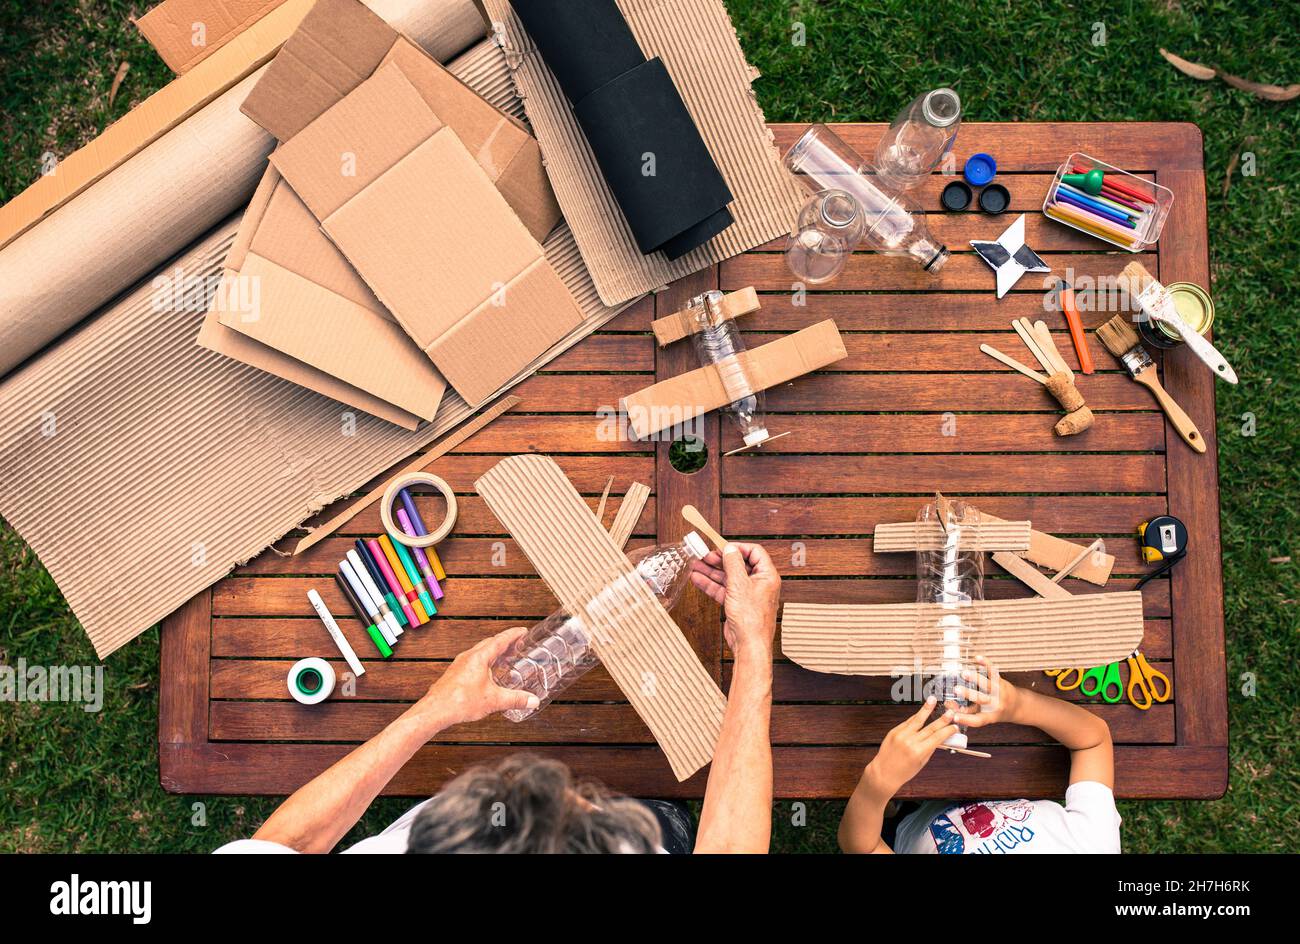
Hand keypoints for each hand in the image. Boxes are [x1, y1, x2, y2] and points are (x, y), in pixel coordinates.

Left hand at [412, 627, 537, 731]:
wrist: (436, 710)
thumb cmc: (459, 702)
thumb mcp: (494, 700)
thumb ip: (515, 700)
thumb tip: (532, 700)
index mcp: (479, 657)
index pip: (500, 640)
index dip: (513, 634)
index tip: (523, 631)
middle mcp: (468, 657)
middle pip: (490, 643)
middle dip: (505, 643)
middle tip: (517, 645)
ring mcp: (460, 665)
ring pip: (480, 652)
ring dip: (494, 653)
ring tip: (505, 659)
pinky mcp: (455, 674)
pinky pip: (473, 662)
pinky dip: (485, 662)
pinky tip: (488, 675)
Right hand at [690, 542, 779, 659]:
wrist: (749, 644)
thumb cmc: (751, 618)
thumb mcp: (739, 585)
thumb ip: (733, 564)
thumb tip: (730, 549)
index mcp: (767, 576)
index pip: (754, 552)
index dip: (738, 548)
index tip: (722, 546)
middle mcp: (759, 583)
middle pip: (739, 564)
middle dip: (720, 559)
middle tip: (705, 555)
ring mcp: (747, 594)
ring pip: (728, 577)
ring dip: (712, 571)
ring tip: (696, 565)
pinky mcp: (737, 604)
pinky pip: (723, 590)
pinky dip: (711, 584)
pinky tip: (698, 579)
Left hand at [865, 697, 958, 794]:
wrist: (883, 773)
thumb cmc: (904, 771)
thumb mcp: (922, 762)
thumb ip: (930, 748)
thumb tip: (940, 738)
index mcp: (919, 751)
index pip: (938, 738)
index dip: (948, 731)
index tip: (955, 727)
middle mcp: (910, 741)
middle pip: (930, 727)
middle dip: (942, 719)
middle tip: (950, 712)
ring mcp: (901, 735)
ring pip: (917, 720)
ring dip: (926, 709)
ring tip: (932, 699)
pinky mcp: (894, 731)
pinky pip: (907, 722)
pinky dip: (915, 717)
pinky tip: (922, 712)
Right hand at [951, 656, 1018, 727]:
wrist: (1018, 705)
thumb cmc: (996, 711)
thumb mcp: (984, 716)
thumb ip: (968, 712)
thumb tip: (949, 706)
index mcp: (990, 716)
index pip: (978, 720)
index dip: (965, 719)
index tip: (953, 716)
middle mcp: (996, 705)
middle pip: (982, 700)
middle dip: (969, 694)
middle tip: (956, 689)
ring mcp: (999, 692)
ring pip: (987, 685)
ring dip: (975, 678)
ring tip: (964, 673)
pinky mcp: (1001, 681)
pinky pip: (993, 672)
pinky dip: (986, 664)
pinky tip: (977, 657)